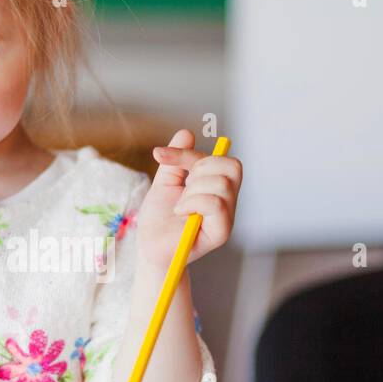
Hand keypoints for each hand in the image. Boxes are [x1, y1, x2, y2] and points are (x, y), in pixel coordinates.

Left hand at [134, 129, 241, 268]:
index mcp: (218, 187)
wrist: (150, 249)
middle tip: (182, 189)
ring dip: (193, 190)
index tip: (159, 155)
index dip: (189, 154)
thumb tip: (187, 133)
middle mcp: (228, 201)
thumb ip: (176, 160)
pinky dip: (194, 203)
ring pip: (223, 183)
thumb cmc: (159, 220)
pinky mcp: (221, 232)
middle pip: (232, 166)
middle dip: (199, 170)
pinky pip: (217, 203)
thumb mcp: (164, 182)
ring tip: (181, 206)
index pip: (219, 158)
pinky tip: (182, 213)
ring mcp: (227, 217)